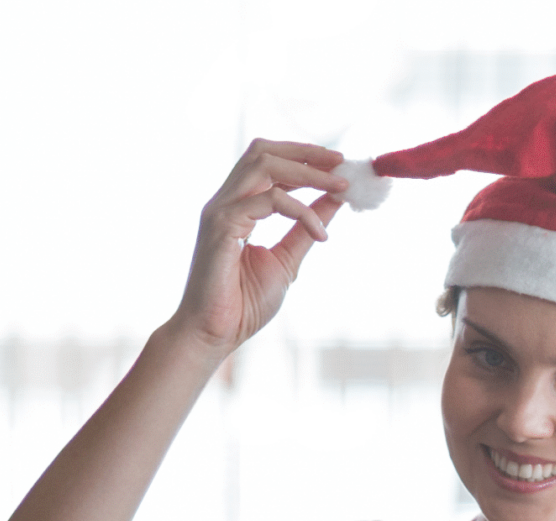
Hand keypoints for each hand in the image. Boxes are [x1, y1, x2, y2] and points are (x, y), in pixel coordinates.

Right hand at [166, 139, 347, 357]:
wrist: (214, 334)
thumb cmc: (243, 304)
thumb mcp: (286, 260)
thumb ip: (306, 228)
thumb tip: (335, 200)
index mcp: (237, 207)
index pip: (267, 162)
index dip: (303, 156)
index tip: (338, 164)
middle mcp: (225, 202)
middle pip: (263, 151)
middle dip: (306, 152)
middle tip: (342, 163)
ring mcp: (220, 210)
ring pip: (264, 165)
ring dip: (308, 172)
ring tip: (339, 186)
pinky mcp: (222, 225)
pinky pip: (270, 200)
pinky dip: (302, 211)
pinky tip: (320, 234)